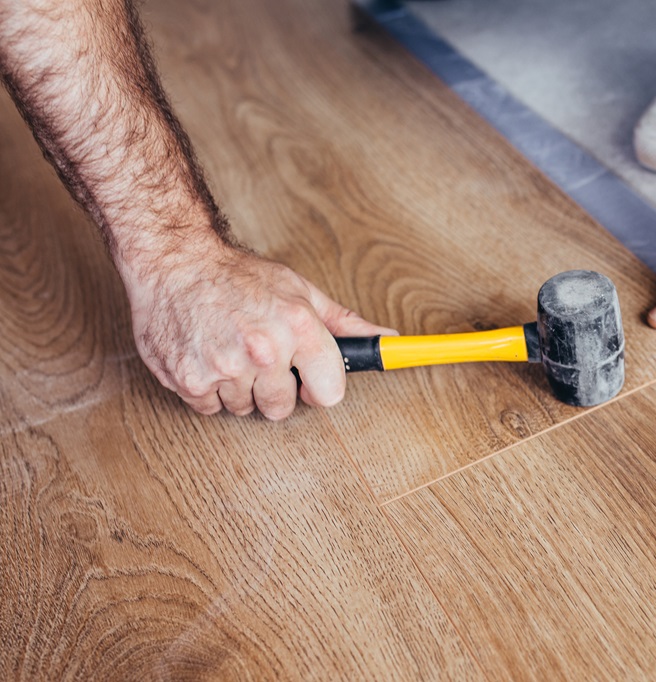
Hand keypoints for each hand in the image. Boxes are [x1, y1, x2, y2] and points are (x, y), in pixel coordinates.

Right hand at [127, 241, 396, 418]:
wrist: (174, 262)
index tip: (307, 378)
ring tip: (229, 349)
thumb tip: (387, 340)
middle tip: (258, 355)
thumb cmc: (239, 277)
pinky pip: (210, 408)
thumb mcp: (300, 291)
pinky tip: (207, 356)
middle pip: (283, 408)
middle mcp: (264, 349)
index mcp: (298, 327)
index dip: (318, 387)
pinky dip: (208, 389)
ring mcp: (225, 367)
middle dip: (274, 387)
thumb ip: (345, 323)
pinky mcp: (190, 380)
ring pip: (244, 408)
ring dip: (239, 388)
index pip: (330, 393)